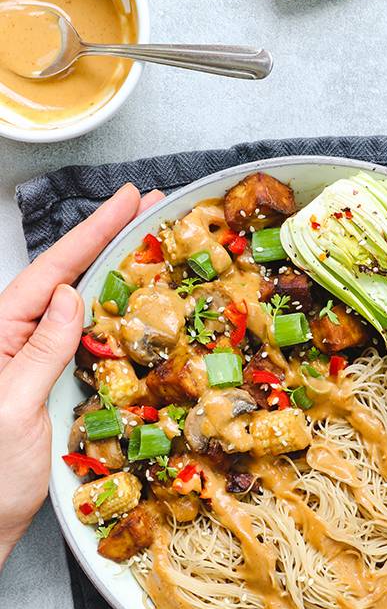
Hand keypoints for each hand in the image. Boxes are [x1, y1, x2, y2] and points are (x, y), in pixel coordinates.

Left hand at [0, 184, 163, 563]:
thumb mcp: (14, 407)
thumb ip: (41, 349)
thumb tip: (72, 297)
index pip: (52, 272)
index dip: (93, 232)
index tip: (128, 201)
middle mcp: (15, 338)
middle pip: (66, 276)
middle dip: (107, 239)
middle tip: (149, 207)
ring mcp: (34, 360)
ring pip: (79, 305)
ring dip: (114, 273)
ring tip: (149, 244)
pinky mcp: (51, 383)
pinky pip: (85, 340)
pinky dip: (114, 318)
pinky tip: (133, 307)